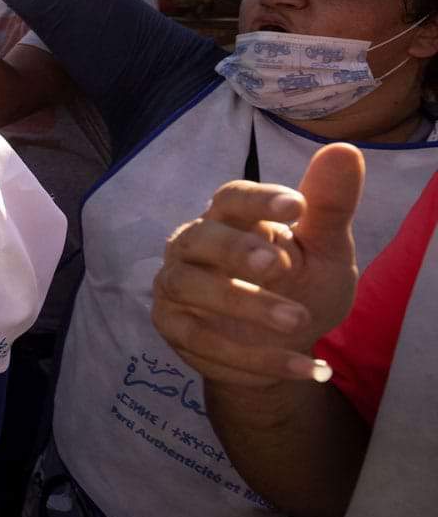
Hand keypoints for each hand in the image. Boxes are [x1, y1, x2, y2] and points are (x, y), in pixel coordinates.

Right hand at [152, 143, 364, 387]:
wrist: (277, 347)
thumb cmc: (299, 286)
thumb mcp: (325, 251)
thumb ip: (329, 207)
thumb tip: (343, 150)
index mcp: (229, 218)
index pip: (231, 198)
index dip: (258, 201)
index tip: (297, 206)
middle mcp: (192, 246)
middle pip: (199, 238)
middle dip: (235, 250)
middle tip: (278, 265)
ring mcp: (176, 286)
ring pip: (191, 288)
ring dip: (243, 303)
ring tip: (298, 322)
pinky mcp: (172, 327)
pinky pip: (201, 339)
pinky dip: (251, 356)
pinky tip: (303, 366)